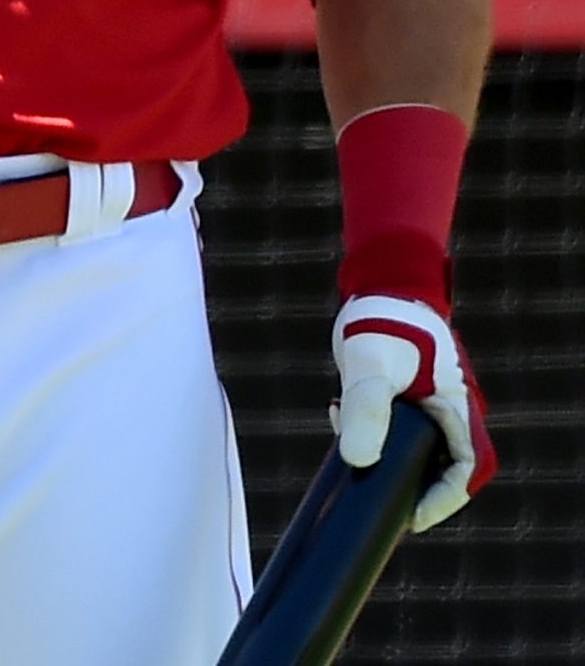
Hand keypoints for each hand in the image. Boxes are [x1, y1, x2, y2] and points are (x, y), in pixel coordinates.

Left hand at [332, 293, 494, 530]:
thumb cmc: (383, 318)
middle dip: (410, 483)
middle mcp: (448, 409)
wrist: (377, 282)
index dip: (443, 499)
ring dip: (382, 453)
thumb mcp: (371, 366)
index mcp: (457, 407)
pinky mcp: (401, 392)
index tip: (412, 518)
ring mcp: (425, 401)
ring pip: (413, 446)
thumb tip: (359, 460)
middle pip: (441, 465)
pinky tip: (336, 412)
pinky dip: (367, 429)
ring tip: (346, 440)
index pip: (465, 469)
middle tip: (373, 494)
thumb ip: (367, 409)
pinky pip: (392, 425)